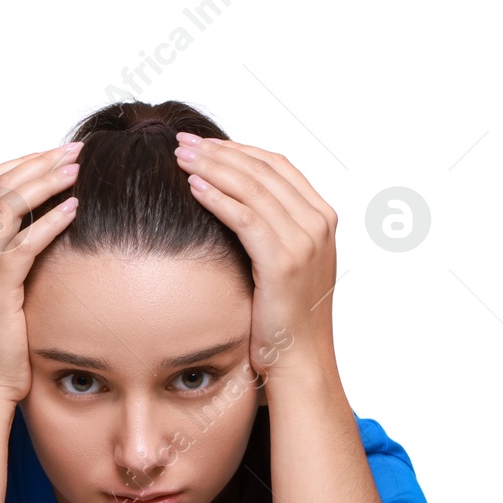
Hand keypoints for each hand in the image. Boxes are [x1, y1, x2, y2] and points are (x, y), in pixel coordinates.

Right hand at [0, 142, 81, 404]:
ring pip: (7, 207)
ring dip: (44, 182)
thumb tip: (44, 225)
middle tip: (75, 150)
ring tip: (77, 170)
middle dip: (38, 163)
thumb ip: (8, 254)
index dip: (21, 161)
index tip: (56, 152)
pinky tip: (74, 209)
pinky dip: (49, 222)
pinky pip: (23, 246)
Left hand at [172, 134, 339, 387]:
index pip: (278, 166)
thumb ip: (271, 230)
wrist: (300, 360)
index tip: (205, 143)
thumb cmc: (283, 317)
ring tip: (180, 157)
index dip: (239, 150)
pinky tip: (192, 187)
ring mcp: (305, 241)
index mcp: (321, 218)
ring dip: (213, 168)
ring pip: (253, 188)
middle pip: (263, 170)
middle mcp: (318, 223)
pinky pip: (244, 218)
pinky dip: (217, 198)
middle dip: (220, 152)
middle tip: (183, 142)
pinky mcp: (283, 261)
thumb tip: (234, 205)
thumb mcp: (283, 264)